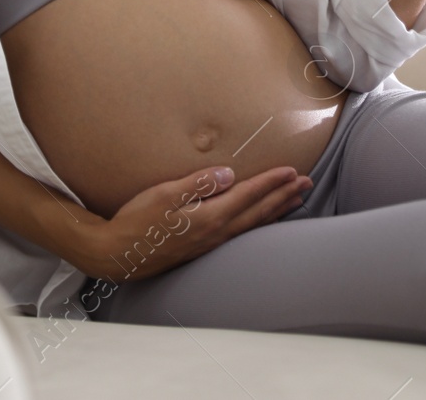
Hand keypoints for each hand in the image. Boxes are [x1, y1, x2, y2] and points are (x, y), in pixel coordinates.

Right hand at [70, 164, 312, 284]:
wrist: (119, 254)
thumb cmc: (137, 221)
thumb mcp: (163, 195)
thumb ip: (197, 184)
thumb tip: (228, 174)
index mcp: (209, 216)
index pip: (248, 195)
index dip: (271, 182)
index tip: (292, 171)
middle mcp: (216, 232)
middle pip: (258, 212)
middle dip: (283, 196)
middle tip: (306, 183)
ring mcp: (211, 243)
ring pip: (253, 224)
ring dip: (277, 210)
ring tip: (296, 199)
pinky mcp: (204, 247)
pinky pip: (242, 233)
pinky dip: (260, 223)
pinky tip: (263, 220)